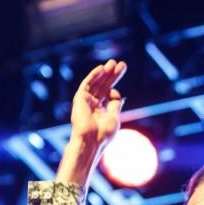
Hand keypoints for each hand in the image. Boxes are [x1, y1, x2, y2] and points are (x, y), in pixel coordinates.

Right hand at [57, 59, 126, 185]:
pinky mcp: (80, 99)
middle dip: (112, 75)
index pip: (109, 93)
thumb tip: (118, 95)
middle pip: (104, 86)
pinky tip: (102, 68)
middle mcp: (93, 105)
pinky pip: (87, 84)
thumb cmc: (103, 134)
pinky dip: (93, 76)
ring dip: (104, 73)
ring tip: (114, 63)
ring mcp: (86, 101)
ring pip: (96, 83)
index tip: (123, 77)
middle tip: (121, 64)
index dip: (116, 83)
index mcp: (101, 111)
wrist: (91, 141)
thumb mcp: (114, 117)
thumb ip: (115, 105)